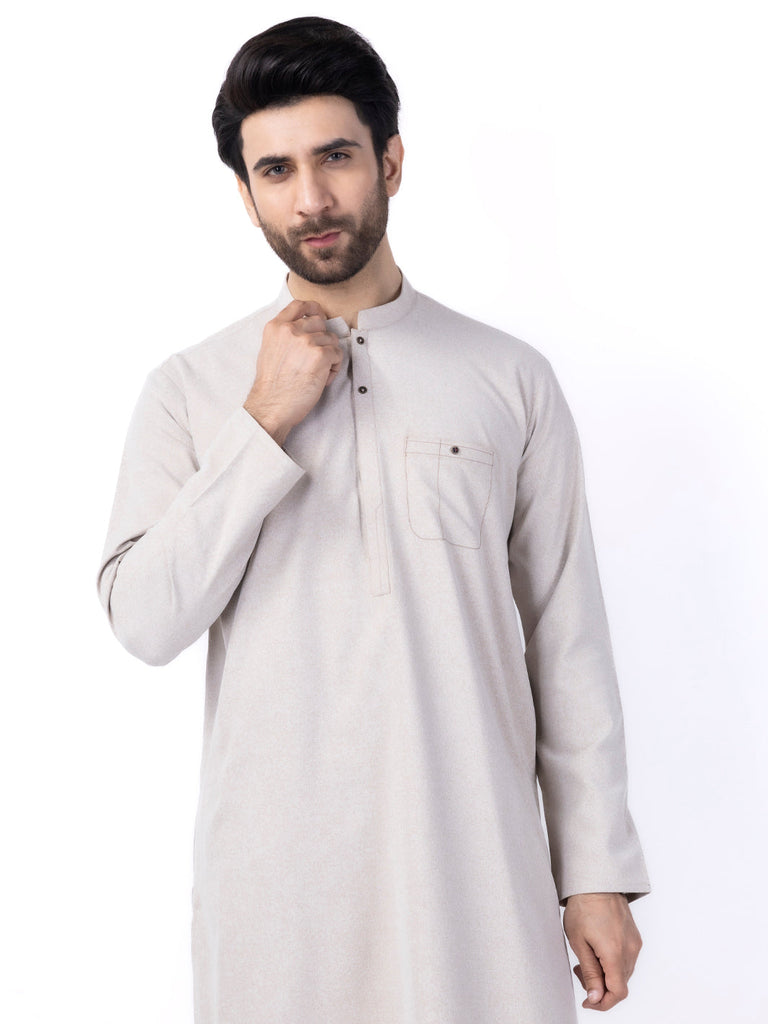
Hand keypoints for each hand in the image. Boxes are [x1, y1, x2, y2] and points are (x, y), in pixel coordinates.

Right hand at [243, 300, 342, 445]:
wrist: (272, 406)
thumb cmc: (272, 385)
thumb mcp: (270, 350)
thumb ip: (285, 335)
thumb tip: (305, 328)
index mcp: (276, 327)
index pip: (299, 305)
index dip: (313, 309)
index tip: (319, 317)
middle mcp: (290, 330)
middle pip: (320, 323)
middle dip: (322, 339)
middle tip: (315, 359)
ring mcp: (306, 341)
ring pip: (331, 339)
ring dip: (329, 356)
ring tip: (317, 372)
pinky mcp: (320, 355)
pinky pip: (338, 354)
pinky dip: (334, 367)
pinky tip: (322, 378)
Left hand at [562, 892, 641, 1011]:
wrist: (596, 882)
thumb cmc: (583, 908)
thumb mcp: (579, 942)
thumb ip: (590, 973)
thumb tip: (596, 998)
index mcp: (615, 954)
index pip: (617, 993)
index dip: (603, 1003)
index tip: (588, 1000)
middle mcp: (630, 951)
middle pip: (620, 984)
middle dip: (600, 987)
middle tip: (580, 972)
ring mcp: (635, 943)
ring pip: (623, 973)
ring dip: (606, 975)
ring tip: (586, 959)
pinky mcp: (635, 937)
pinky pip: (626, 960)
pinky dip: (612, 963)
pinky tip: (597, 951)